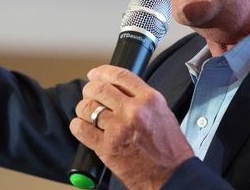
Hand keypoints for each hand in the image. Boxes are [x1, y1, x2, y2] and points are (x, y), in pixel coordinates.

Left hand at [70, 65, 193, 189]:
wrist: (172, 176)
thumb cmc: (169, 149)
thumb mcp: (162, 113)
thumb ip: (141, 98)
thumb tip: (119, 89)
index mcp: (149, 99)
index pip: (119, 75)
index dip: (102, 72)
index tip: (95, 74)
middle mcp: (133, 110)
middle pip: (100, 89)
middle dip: (90, 89)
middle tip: (89, 94)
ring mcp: (118, 129)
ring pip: (88, 107)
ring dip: (83, 108)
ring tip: (87, 113)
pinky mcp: (106, 147)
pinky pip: (81, 129)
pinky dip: (77, 125)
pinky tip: (81, 126)